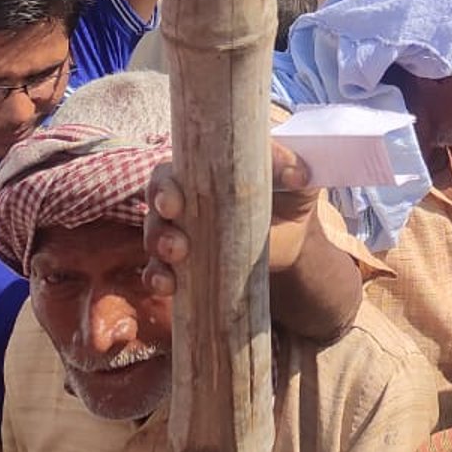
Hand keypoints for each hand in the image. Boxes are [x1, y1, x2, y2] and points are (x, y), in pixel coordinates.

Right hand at [144, 142, 314, 295]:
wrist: (295, 243)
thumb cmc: (289, 197)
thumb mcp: (297, 178)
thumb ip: (295, 165)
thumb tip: (297, 174)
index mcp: (202, 173)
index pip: (170, 172)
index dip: (164, 186)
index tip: (174, 203)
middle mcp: (184, 200)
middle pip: (154, 204)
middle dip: (158, 222)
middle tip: (177, 240)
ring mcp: (180, 233)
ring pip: (153, 236)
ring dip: (159, 248)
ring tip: (177, 257)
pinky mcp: (184, 266)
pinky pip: (158, 271)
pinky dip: (157, 278)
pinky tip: (169, 286)